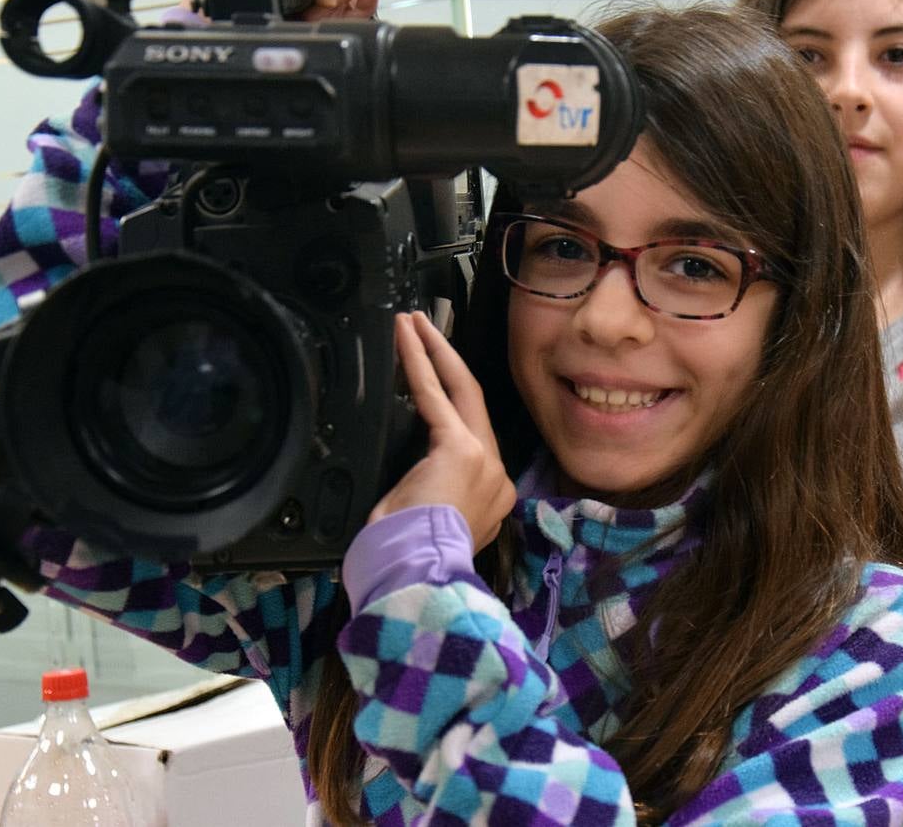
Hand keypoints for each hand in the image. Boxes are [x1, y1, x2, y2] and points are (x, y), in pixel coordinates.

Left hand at [368, 312, 514, 552]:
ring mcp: (484, 460)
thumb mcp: (424, 524)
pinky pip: (434, 394)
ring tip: (414, 323)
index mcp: (489, 497)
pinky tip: (406, 334)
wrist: (419, 578)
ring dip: (434, 353)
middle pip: (474, 403)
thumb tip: (415, 487)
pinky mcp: (460, 448)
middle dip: (450, 362)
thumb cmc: (410, 561)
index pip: (472, 436)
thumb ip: (430, 497)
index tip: (436, 381)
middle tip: (429, 327)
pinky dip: (418, 360)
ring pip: (460, 391)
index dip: (452, 404)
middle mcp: (496, 476)